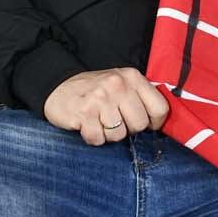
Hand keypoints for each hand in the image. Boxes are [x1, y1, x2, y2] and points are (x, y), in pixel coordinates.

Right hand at [43, 67, 169, 145]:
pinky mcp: (84, 112)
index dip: (155, 123)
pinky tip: (88, 125)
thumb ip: (141, 98)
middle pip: (140, 124)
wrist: (58, 86)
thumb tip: (159, 124)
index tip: (146, 125)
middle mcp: (118, 85)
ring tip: (99, 121)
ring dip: (108, 135)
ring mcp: (100, 98)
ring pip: (119, 135)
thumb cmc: (96, 90)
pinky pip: (98, 139)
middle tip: (115, 121)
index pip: (160, 108)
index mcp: (132, 77)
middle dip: (129, 129)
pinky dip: (93, 137)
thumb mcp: (122, 84)